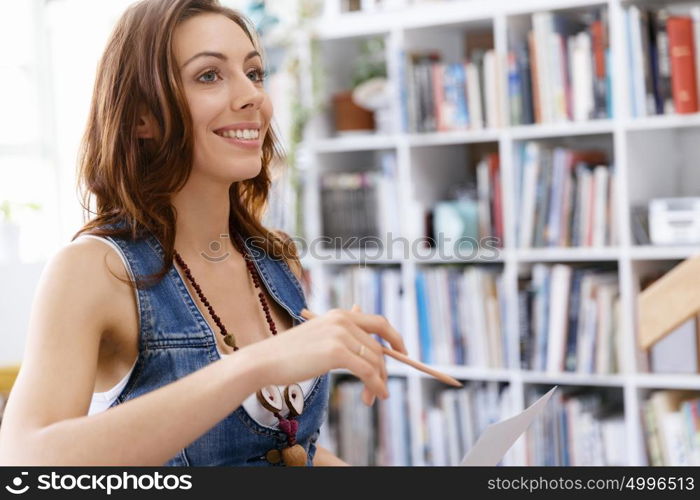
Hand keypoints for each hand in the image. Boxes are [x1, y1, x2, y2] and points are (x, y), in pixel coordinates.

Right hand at [239, 306, 406, 405]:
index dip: (395, 338)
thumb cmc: (289, 352)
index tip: (402, 353)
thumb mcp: (318, 333)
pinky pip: (367, 370)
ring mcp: (340, 334)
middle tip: (382, 389)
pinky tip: (373, 396)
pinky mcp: (337, 352)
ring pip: (375, 360)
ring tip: (372, 398)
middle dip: (384, 369)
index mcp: (340, 314)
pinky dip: (375, 385)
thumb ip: (341, 326)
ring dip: (378, 382)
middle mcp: (343, 320)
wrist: (265, 361)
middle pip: (379, 345)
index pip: (379, 322)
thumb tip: (359, 308)